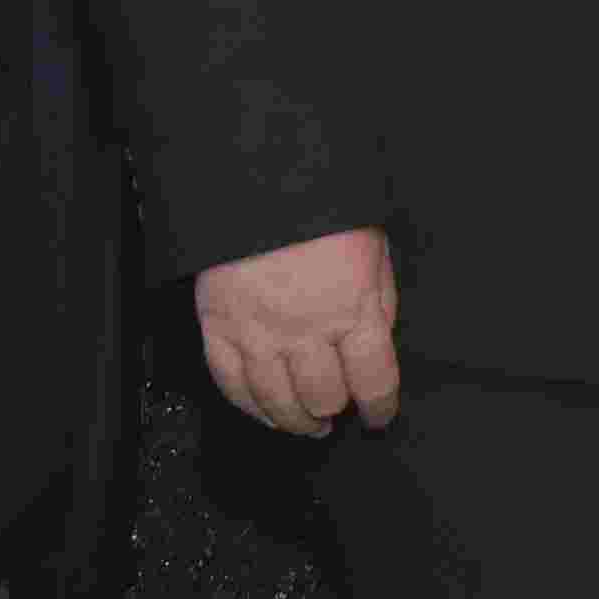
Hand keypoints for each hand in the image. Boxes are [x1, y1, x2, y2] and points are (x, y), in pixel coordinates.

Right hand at [198, 227, 402, 436]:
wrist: (259, 174)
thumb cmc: (325, 206)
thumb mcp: (373, 249)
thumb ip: (377, 302)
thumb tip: (376, 346)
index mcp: (353, 308)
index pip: (374, 381)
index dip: (380, 407)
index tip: (379, 416)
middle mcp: (306, 330)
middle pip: (324, 397)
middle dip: (336, 408)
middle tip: (337, 408)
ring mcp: (258, 332)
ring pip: (277, 401)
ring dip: (295, 421)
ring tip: (306, 424)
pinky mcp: (218, 326)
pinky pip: (230, 383)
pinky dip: (249, 406)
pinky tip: (264, 411)